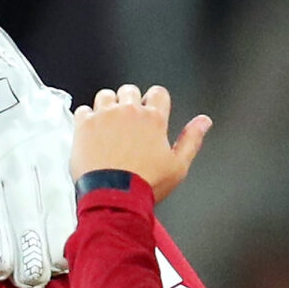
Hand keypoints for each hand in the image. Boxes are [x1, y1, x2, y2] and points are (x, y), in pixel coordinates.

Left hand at [68, 84, 210, 201]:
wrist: (114, 197)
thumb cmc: (145, 184)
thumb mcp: (178, 166)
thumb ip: (191, 140)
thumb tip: (204, 122)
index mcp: (154, 119)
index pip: (158, 92)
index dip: (155, 101)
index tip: (150, 111)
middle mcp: (129, 112)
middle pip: (130, 90)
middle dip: (130, 102)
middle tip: (128, 122)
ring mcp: (105, 117)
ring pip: (105, 95)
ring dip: (108, 106)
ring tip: (109, 124)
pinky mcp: (85, 126)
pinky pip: (83, 110)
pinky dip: (87, 118)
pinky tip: (92, 132)